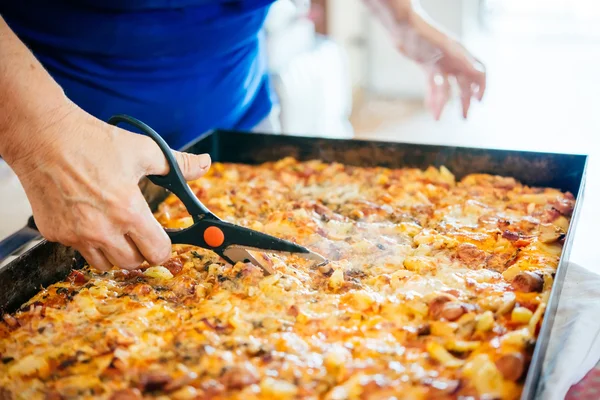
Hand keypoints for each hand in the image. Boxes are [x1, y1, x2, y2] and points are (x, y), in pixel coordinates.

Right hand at [8, 102, 210, 270]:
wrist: (43, 136)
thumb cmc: (93, 142)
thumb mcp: (143, 150)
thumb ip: (178, 164)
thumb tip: (204, 163)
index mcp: (128, 211)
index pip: (158, 252)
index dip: (164, 247)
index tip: (163, 238)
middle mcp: (102, 229)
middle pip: (133, 263)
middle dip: (142, 251)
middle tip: (140, 233)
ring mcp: (76, 235)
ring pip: (106, 263)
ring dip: (115, 252)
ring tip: (115, 228)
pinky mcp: (54, 233)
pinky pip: (79, 251)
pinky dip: (89, 243)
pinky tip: (89, 220)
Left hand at [364, 0, 485, 119]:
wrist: (401, 27)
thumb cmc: (422, 33)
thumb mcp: (444, 49)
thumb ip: (462, 61)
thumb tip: (480, 74)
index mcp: (461, 54)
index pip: (478, 72)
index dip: (481, 87)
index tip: (479, 102)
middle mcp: (453, 59)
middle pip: (463, 83)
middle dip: (464, 101)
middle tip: (464, 117)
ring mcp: (440, 62)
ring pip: (446, 87)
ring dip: (443, 102)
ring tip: (438, 117)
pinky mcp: (427, 65)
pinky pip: (433, 85)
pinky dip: (432, 96)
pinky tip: (430, 107)